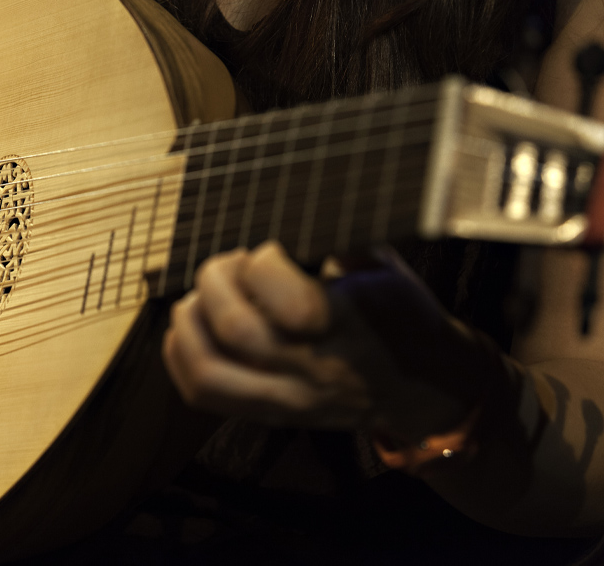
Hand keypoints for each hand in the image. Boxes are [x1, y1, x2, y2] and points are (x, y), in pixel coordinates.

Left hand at [162, 241, 491, 440]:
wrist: (422, 387)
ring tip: (200, 299)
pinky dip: (182, 356)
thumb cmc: (398, 314)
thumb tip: (302, 188)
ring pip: (210, 373)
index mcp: (348, 322)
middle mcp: (314, 367)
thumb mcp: (383, 264)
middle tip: (227, 267)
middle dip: (214, 284)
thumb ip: (341, 232)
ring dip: (189, 325)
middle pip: (236, 332)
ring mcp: (288, 398)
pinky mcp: (269, 414)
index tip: (268, 250)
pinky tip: (191, 328)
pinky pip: (204, 395)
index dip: (263, 262)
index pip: (289, 301)